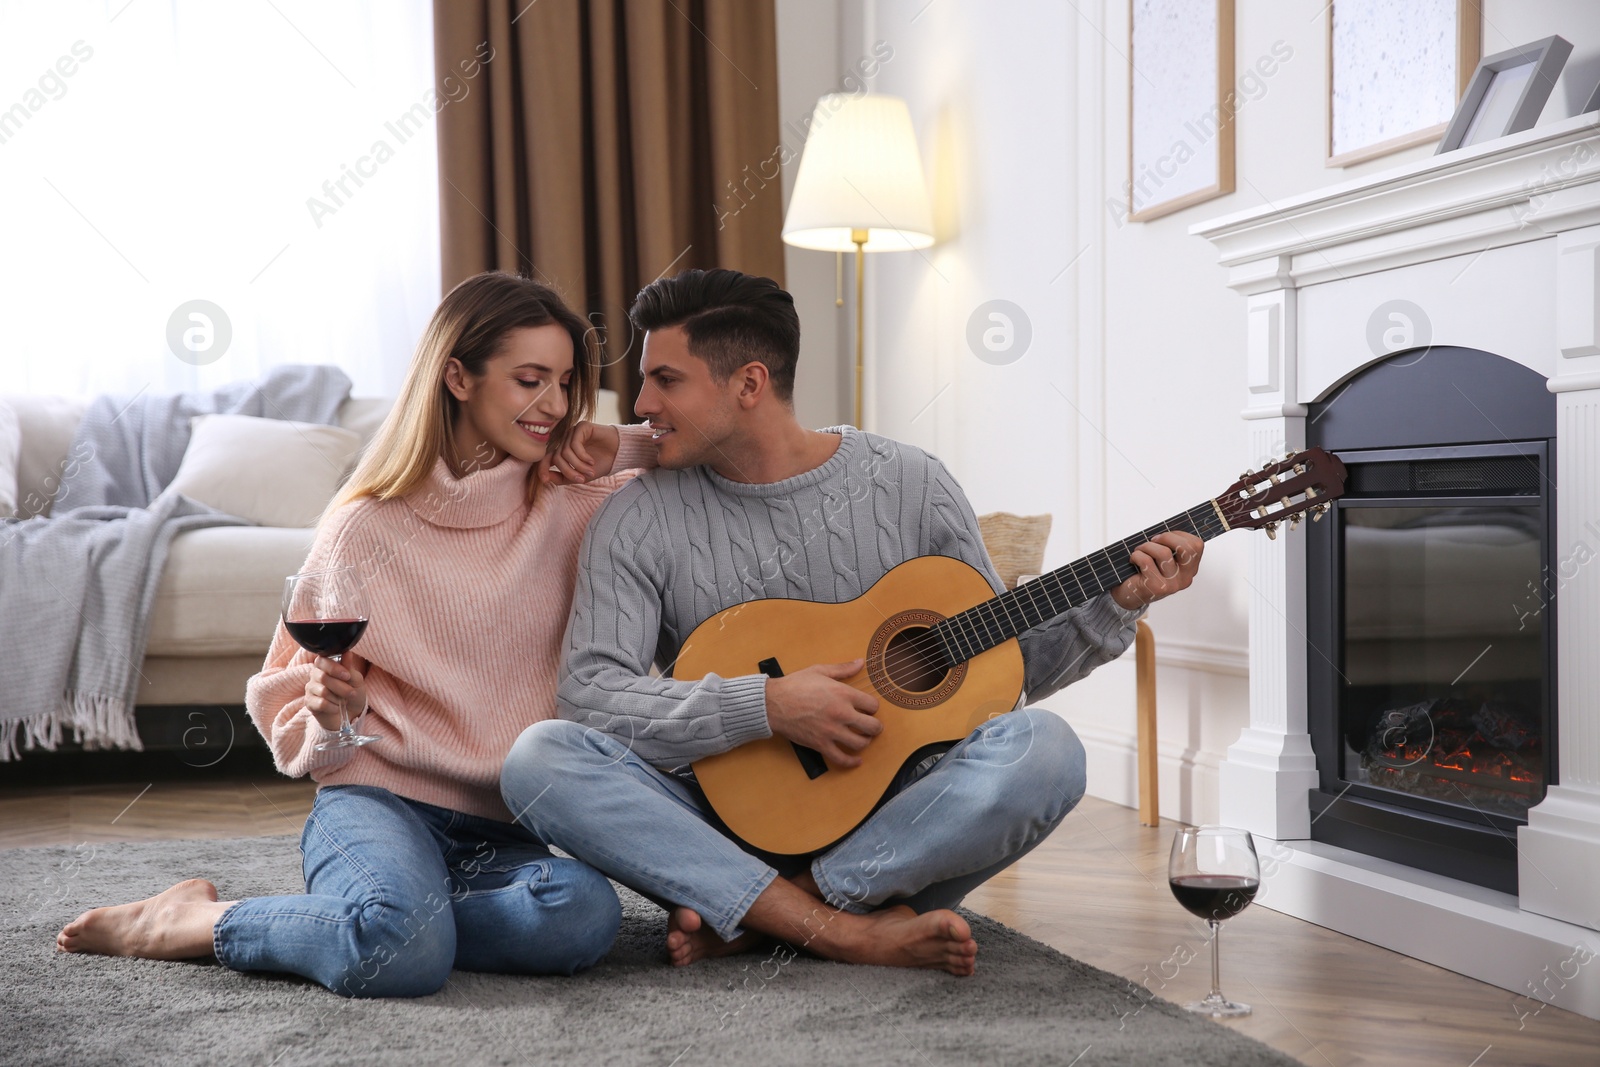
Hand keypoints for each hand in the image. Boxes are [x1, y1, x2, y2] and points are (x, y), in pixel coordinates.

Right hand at [304, 652, 369, 731]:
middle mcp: (315, 675)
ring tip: (343, 701)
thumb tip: (346, 652)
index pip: (322, 660)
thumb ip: (349, 668)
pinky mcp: (309, 703)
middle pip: (323, 677)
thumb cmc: (353, 693)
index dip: (334, 668)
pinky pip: (321, 703)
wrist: (351, 714)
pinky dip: (333, 707)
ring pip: (323, 691)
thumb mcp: (356, 680)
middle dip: (341, 687)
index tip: (347, 676)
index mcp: (326, 666)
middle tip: (351, 693)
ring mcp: (310, 689)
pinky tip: (336, 708)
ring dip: (338, 698)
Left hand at [540, 422, 620, 484]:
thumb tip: (546, 478)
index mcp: (563, 451)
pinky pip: (574, 444)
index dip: (543, 468)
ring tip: (590, 471)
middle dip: (568, 471)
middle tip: (582, 479)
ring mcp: (573, 432)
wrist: (619, 454)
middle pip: (557, 457)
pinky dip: (582, 456)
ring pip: (566, 452)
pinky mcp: (581, 427)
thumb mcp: (580, 476)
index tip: (544, 480)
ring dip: (578, 465)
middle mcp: (566, 440)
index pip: (547, 458)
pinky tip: (591, 461)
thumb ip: (563, 477)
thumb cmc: (601, 464)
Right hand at [764, 658, 881, 768]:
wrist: (773, 703)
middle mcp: (841, 713)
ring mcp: (831, 731)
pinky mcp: (821, 744)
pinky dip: (852, 762)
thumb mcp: (820, 671)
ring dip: (865, 742)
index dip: (872, 707)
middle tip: (872, 726)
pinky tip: (856, 760)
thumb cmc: (795, 685)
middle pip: (872, 726)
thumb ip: (843, 668)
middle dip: (875, 727)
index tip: (868, 708)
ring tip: (862, 738)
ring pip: (860, 743)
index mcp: (843, 693)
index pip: (873, 705)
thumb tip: (861, 662)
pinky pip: (841, 758)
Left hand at [1111, 532, 1203, 610]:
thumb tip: (1168, 526)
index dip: (1179, 534)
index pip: (1197, 545)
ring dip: (1146, 546)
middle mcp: (1185, 578)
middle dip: (1167, 537)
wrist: (1130, 594)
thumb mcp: (1162, 557)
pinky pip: (1146, 561)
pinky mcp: (1156, 587)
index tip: (1164, 537)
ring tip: (1139, 550)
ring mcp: (1172, 584)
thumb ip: (1170, 545)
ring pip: (1163, 552)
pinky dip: (1136, 555)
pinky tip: (1134, 560)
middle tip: (1153, 540)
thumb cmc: (1145, 571)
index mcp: (1190, 569)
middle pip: (1187, 548)